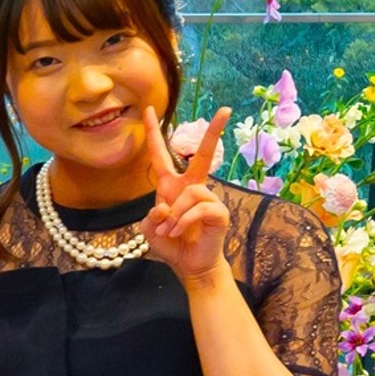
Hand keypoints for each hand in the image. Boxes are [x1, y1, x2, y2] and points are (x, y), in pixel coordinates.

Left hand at [142, 105, 233, 285]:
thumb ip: (151, 216)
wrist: (189, 265)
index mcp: (171, 186)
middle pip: (206, 155)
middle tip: (226, 110)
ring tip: (170, 232)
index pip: (161, 154)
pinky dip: (184, 222)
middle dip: (214, 132)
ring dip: (174, 216)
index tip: (148, 110)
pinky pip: (198, 209)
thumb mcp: (149, 229)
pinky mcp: (218, 212)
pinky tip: (179, 233)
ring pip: (190, 194)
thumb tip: (165, 207)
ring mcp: (208, 198)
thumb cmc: (171, 244)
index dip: (153, 132)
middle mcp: (192, 187)